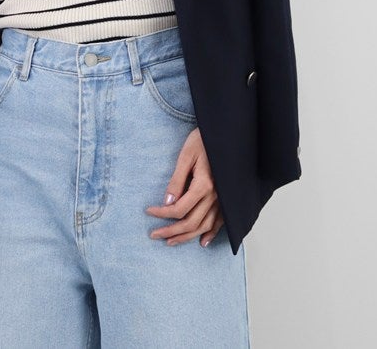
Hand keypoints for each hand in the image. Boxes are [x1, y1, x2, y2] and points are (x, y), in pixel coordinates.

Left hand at [145, 126, 223, 247]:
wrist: (225, 134)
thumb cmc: (203, 140)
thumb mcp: (185, 156)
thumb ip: (177, 180)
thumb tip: (167, 202)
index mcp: (204, 185)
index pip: (179, 209)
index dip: (162, 214)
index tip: (149, 211)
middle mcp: (215, 196)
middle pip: (191, 222)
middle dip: (171, 231)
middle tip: (154, 234)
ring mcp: (223, 199)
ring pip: (205, 226)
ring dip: (187, 237)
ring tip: (171, 241)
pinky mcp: (227, 198)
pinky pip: (221, 222)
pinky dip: (211, 234)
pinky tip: (202, 242)